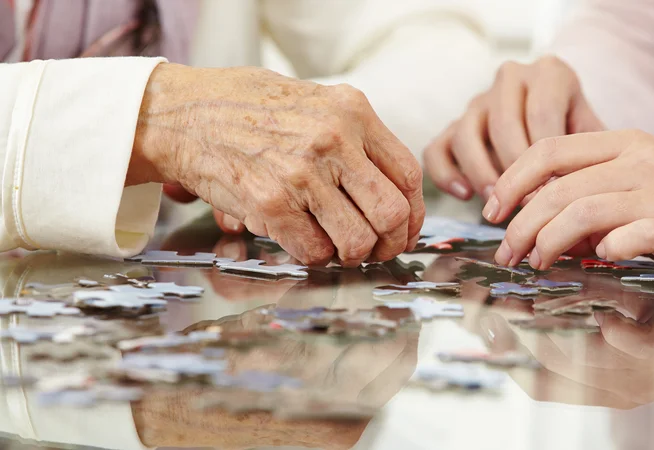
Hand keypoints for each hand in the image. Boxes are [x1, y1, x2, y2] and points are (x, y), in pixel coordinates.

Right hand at [131, 63, 423, 266]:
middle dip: (390, 243)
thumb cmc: (247, 109)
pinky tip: (303, 242)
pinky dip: (314, 258)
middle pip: (392, 213)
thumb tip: (390, 191)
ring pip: (357, 241)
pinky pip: (314, 251)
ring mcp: (302, 173)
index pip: (408, 175)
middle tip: (377, 250)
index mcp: (352, 111)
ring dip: (350, 255)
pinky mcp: (271, 203)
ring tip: (337, 247)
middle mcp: (334, 140)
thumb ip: (354, 138)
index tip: (405, 229)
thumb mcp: (314, 102)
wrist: (182, 113)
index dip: (414, 213)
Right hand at [423, 56, 603, 200]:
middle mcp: (510, 79)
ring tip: (498, 203)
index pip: (542, 114)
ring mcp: (477, 102)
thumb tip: (583, 191)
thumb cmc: (579, 134)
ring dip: (481, 174)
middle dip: (515, 170)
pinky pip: (436, 149)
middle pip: (503, 124)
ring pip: (466, 134)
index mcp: (549, 73)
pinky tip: (465, 195)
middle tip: (528, 204)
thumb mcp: (595, 134)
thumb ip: (591, 153)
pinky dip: (446, 174)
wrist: (559, 121)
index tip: (554, 193)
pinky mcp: (452, 127)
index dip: (547, 160)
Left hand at [484, 130, 653, 273]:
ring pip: (579, 210)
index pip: (550, 149)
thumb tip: (558, 229)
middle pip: (556, 185)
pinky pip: (622, 238)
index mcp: (627, 142)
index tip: (493, 207)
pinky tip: (592, 265)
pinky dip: (599, 254)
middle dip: (518, 221)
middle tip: (504, 250)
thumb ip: (606, 194)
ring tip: (533, 262)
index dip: (512, 178)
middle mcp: (638, 161)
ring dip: (545, 239)